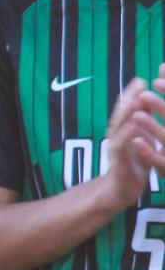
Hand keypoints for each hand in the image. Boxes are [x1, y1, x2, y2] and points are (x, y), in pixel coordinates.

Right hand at [102, 71, 164, 207]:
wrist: (121, 191)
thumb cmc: (134, 164)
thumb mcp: (143, 139)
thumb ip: (146, 123)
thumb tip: (152, 105)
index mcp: (124, 129)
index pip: (129, 108)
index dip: (135, 93)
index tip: (144, 78)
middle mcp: (117, 135)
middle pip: (122, 112)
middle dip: (130, 96)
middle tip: (139, 82)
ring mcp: (116, 148)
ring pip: (119, 126)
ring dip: (126, 113)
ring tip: (134, 99)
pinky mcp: (117, 161)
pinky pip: (120, 146)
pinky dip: (126, 135)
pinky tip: (133, 127)